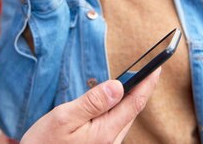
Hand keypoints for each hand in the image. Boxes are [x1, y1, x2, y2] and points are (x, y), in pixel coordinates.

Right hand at [21, 68, 160, 143]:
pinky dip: (119, 109)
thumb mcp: (64, 117)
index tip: (157, 66)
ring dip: (130, 99)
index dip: (147, 83)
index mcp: (105, 132)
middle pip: (132, 110)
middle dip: (141, 89)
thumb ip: (93, 102)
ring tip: (136, 81)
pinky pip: (114, 124)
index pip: (134, 103)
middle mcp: (110, 141)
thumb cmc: (44, 143)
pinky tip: (114, 102)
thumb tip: (118, 86)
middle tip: (149, 69)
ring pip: (124, 118)